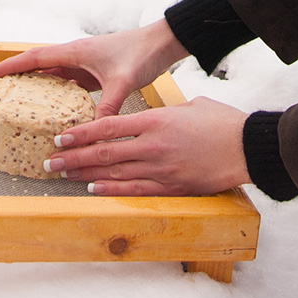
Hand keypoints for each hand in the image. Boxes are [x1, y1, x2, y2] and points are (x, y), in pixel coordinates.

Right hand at [0, 19, 187, 117]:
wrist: (161, 44)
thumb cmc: (141, 54)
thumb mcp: (123, 82)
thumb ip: (108, 106)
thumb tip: (94, 131)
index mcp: (76, 51)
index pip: (36, 58)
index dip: (13, 66)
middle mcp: (77, 55)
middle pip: (40, 65)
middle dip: (18, 75)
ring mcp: (86, 63)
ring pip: (54, 75)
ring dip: (37, 85)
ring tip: (20, 102)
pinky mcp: (96, 72)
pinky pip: (70, 83)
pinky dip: (59, 94)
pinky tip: (55, 109)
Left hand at [42, 97, 249, 195]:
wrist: (247, 146)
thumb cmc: (220, 121)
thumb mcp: (188, 107)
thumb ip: (164, 113)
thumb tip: (154, 119)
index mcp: (155, 120)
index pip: (108, 126)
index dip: (82, 133)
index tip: (61, 136)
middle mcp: (153, 145)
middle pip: (104, 152)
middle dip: (74, 156)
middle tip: (51, 160)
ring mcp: (162, 168)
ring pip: (115, 173)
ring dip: (86, 174)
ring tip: (64, 175)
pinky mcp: (172, 186)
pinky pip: (135, 190)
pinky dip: (112, 189)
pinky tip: (93, 188)